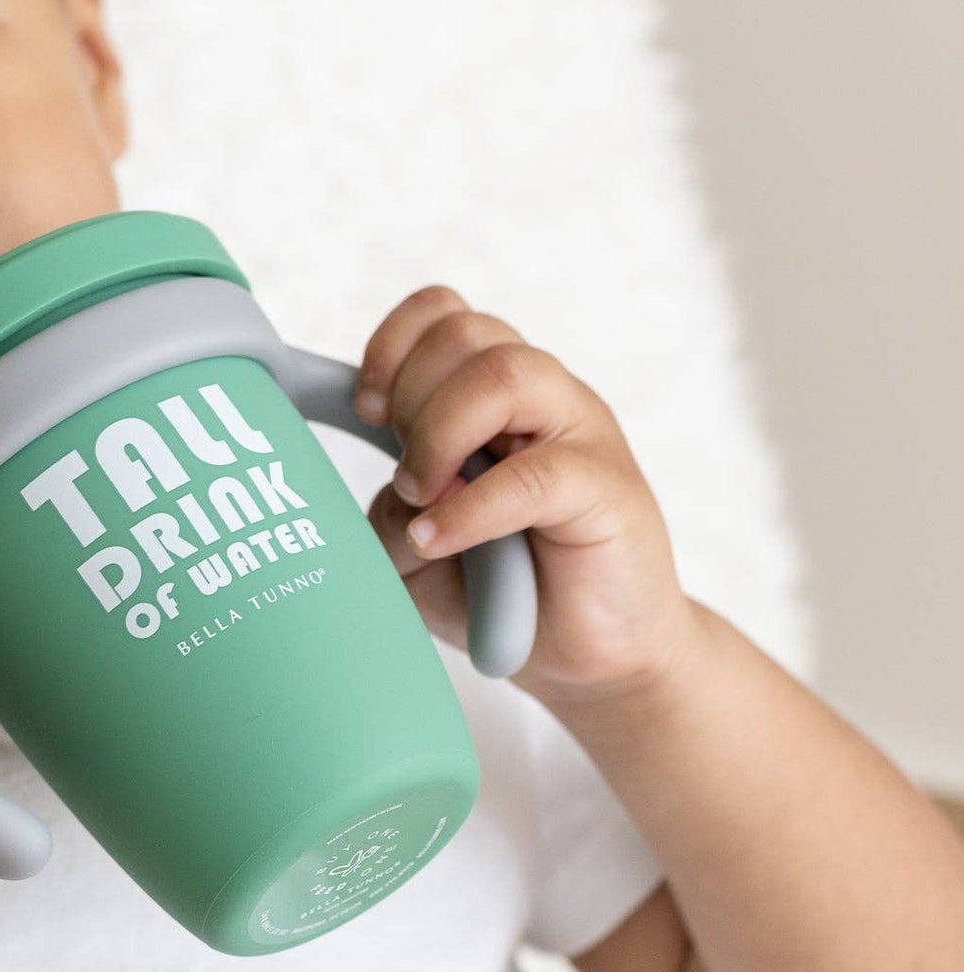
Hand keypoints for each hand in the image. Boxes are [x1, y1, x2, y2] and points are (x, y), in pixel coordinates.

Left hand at [351, 284, 704, 704]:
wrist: (586, 657)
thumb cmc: (497, 593)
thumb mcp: (411, 550)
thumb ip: (387, 508)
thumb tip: (392, 486)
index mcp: (492, 395)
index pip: (441, 314)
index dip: (391, 346)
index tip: (364, 409)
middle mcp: (539, 398)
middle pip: (463, 334)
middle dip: (409, 397)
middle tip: (407, 475)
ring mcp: (579, 435)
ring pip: (506, 374)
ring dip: (439, 434)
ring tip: (423, 498)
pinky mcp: (608, 490)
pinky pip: (535, 474)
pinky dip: (471, 508)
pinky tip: (439, 540)